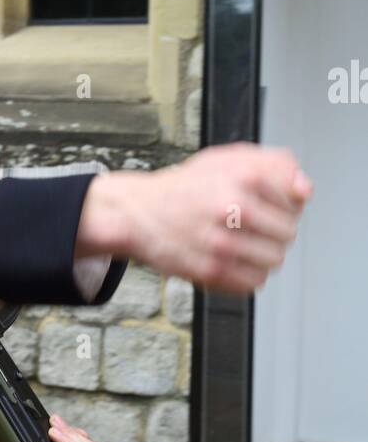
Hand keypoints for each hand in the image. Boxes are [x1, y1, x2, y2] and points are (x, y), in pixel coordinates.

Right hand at [78, 143, 311, 294]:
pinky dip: (246, 276)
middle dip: (274, 233)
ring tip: (240, 245)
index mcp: (243, 176)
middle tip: (250, 227)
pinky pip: (253, 283)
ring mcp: (221, 242)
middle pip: (287, 234)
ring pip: (274, 261)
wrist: (137, 212)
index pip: (295, 203)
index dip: (283, 206)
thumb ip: (273, 166)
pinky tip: (231, 261)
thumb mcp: (228, 158)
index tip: (263, 205)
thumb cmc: (184, 187)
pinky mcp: (210, 270)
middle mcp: (233, 208)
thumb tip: (304, 191)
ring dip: (262, 256)